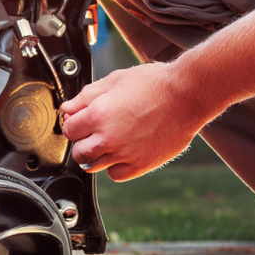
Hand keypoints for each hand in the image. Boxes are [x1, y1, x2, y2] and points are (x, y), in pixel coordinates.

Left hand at [61, 63, 220, 180]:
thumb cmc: (153, 83)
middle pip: (78, 152)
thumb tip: (68, 108)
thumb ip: (86, 96)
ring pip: (93, 166)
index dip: (72, 124)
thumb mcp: (114, 80)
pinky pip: (115, 174)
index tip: (79, 122)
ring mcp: (124, 154)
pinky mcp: (140, 165)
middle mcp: (108, 138)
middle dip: (81, 142)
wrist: (186, 95)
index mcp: (98, 115)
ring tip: (108, 141)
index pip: (69, 130)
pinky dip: (114, 166)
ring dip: (95, 155)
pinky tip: (121, 152)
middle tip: (92, 133)